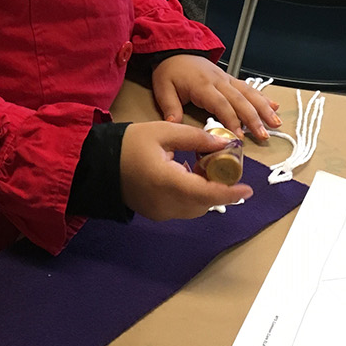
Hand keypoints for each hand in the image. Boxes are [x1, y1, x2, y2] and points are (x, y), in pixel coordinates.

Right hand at [119, 121, 253, 219]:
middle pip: (204, 202)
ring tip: (201, 166)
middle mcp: (165, 203)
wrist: (97, 163)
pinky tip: (186, 175)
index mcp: (167, 181)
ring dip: (206, 192)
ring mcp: (160, 212)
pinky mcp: (156, 214)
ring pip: (195, 208)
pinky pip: (183, 208)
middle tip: (222, 164)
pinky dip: (192, 195)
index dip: (229, 192)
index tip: (247, 189)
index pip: (206, 193)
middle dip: (218, 187)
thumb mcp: (163, 131)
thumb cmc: (128, 144)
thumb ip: (195, 138)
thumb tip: (222, 144)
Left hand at [151, 55, 279, 140]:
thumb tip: (174, 125)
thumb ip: (170, 107)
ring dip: (264, 108)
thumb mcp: (163, 88)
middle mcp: (219, 81)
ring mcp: (226, 79)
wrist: (175, 50)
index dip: (231, 121)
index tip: (238, 137)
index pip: (221, 104)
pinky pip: (248, 88)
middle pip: (240, 100)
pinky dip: (262, 97)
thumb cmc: (170, 71)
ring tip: (276, 123)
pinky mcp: (230, 78)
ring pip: (249, 93)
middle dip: (254, 119)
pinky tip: (274, 106)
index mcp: (203, 85)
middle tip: (264, 135)